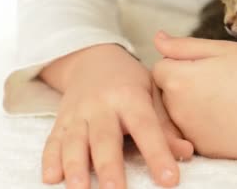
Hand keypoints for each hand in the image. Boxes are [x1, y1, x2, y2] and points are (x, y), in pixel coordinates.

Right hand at [40, 44, 193, 188]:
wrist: (94, 59)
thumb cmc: (131, 82)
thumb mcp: (153, 94)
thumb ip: (166, 125)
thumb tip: (187, 152)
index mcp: (130, 97)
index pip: (146, 128)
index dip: (158, 154)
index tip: (169, 179)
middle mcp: (102, 105)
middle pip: (105, 139)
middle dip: (109, 167)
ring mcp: (78, 113)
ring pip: (74, 142)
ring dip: (75, 167)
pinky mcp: (60, 121)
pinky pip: (52, 141)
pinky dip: (49, 159)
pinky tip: (51, 178)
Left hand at [152, 32, 236, 159]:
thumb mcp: (225, 49)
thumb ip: (185, 46)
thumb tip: (157, 39)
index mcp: (179, 79)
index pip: (160, 68)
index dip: (180, 64)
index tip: (204, 65)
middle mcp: (177, 110)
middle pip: (166, 94)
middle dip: (181, 86)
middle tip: (216, 82)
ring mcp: (190, 133)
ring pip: (178, 116)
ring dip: (190, 107)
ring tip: (225, 99)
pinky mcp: (206, 151)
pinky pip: (194, 135)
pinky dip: (204, 126)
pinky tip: (230, 118)